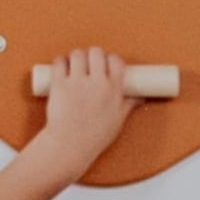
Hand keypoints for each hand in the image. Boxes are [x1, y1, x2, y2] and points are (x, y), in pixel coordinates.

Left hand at [36, 46, 136, 170]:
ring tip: (74, 66)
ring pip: (78, 54)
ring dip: (76, 57)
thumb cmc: (94, 137)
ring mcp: (77, 83)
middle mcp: (97, 84)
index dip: (111, 60)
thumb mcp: (118, 121)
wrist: (69, 147)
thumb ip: (128, 105)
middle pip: (96, 52)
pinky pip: (59, 62)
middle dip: (92, 55)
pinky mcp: (59, 85)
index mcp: (113, 91)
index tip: (107, 64)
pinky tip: (61, 67)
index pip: (116, 61)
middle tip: (88, 64)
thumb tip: (140, 99)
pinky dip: (60, 62)